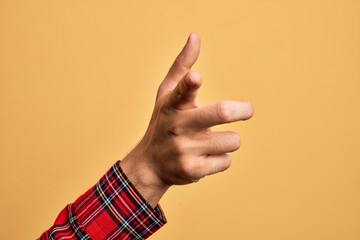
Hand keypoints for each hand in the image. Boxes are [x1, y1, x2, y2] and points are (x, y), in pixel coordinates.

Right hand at [120, 32, 253, 206]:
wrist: (150, 164)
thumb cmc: (164, 122)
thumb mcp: (167, 94)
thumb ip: (182, 66)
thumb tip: (195, 35)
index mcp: (172, 104)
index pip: (180, 90)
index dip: (190, 83)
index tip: (196, 78)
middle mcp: (177, 126)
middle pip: (220, 113)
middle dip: (242, 110)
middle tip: (247, 110)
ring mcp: (184, 149)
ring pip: (232, 140)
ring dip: (229, 140)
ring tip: (211, 141)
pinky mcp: (192, 170)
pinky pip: (226, 161)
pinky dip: (221, 158)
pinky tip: (206, 158)